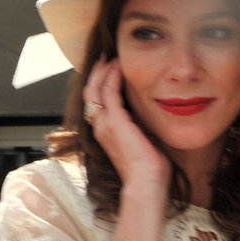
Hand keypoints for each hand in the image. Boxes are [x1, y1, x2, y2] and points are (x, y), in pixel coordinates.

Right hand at [82, 58, 170, 195]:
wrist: (146, 183)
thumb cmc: (148, 169)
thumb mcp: (141, 141)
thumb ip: (139, 126)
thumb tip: (149, 114)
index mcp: (105, 132)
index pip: (96, 102)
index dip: (100, 83)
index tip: (110, 69)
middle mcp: (100, 127)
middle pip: (90, 92)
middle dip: (97, 73)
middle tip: (106, 58)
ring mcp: (105, 124)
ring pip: (96, 88)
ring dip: (104, 71)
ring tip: (113, 58)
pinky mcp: (115, 121)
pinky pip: (109, 91)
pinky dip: (113, 76)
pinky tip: (121, 67)